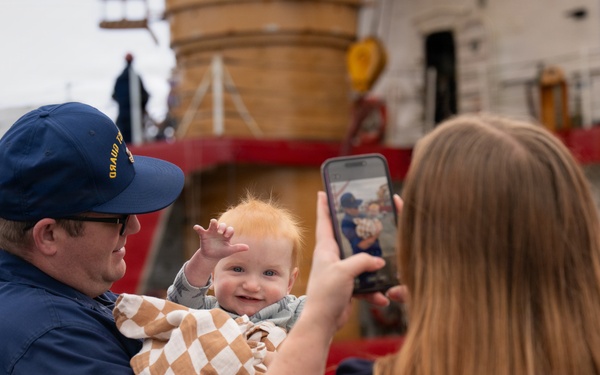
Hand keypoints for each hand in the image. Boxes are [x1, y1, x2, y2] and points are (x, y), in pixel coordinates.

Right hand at [195, 219, 247, 260]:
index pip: (230, 230)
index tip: (227, 236)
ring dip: (213, 223)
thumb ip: (238, 248)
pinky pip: (200, 230)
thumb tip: (248, 248)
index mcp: (226, 235)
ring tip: (213, 222)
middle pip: (222, 225)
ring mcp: (211, 232)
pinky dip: (198, 228)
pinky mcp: (204, 235)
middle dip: (222, 227)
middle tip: (221, 232)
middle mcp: (219, 232)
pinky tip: (196, 227)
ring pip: (213, 225)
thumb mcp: (230, 250)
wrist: (211, 256)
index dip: (229, 231)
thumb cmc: (221, 252)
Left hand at [304, 192, 386, 332]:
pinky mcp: (348, 285)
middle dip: (358, 230)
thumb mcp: (344, 272)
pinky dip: (374, 290)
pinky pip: (365, 282)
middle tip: (369, 217)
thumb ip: (363, 261)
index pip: (324, 220)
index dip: (324, 205)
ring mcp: (341, 271)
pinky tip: (382, 296)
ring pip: (360, 260)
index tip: (324, 190)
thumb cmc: (326, 294)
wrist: (323, 322)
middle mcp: (332, 257)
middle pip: (346, 237)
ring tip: (386, 263)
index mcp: (326, 249)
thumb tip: (380, 260)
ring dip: (372, 265)